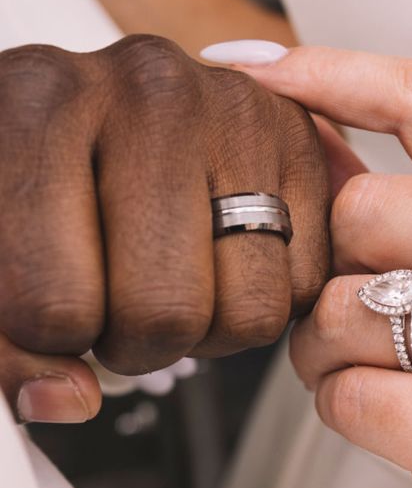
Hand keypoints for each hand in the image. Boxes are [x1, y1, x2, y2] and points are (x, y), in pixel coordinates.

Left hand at [0, 35, 329, 421]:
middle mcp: (146, 88)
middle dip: (135, 343)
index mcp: (36, 104)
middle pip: (164, 311)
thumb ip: (2, 346)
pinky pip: (305, 284)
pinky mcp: (298, 138)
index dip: (50, 343)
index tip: (50, 316)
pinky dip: (260, 298)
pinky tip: (216, 261)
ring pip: (249, 310)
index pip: (55, 303)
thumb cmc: (35, 172)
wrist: (92, 108)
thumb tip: (67, 399)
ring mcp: (233, 107)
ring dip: (207, 329)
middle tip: (115, 305)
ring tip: (170, 282)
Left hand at [233, 45, 411, 487]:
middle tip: (378, 324)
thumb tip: (321, 143)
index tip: (254, 68)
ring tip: (404, 384)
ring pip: (339, 310)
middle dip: (339, 274)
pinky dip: (352, 415)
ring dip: (338, 356)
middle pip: (360, 212)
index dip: (328, 72)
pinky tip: (411, 433)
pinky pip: (348, 395)